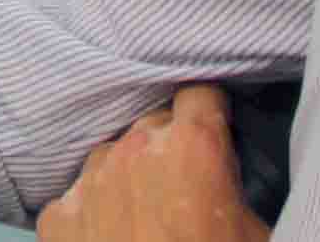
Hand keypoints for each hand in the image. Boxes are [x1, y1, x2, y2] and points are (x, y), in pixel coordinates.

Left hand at [36, 87, 270, 241]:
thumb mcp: (261, 236)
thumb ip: (246, 193)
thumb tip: (240, 181)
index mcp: (193, 149)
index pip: (200, 93)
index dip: (210, 110)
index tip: (217, 126)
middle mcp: (134, 149)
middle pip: (154, 124)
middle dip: (172, 145)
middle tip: (190, 185)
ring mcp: (89, 181)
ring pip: (112, 156)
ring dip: (131, 175)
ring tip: (152, 220)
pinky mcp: (57, 217)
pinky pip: (79, 198)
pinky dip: (96, 212)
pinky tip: (116, 241)